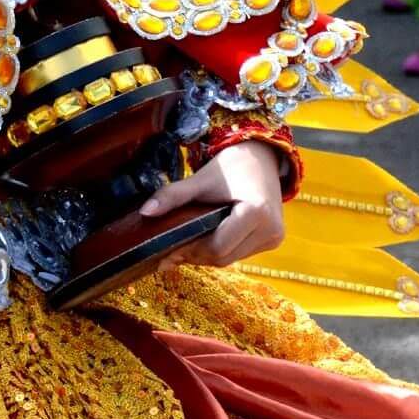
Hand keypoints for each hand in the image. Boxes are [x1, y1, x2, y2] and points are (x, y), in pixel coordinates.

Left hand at [139, 141, 285, 269]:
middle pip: (223, 257)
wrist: (260, 159)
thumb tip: (144, 212)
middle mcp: (270, 229)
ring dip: (207, 255)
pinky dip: (221, 250)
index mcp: (255, 213)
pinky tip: (206, 239)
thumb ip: (172, 196)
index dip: (191, 250)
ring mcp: (274, 238)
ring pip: (231, 259)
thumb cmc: (229, 168)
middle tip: (171, 249)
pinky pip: (240, 254)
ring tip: (186, 243)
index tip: (168, 247)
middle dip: (196, 254)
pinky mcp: (273, 241)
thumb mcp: (199, 181)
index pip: (216, 247)